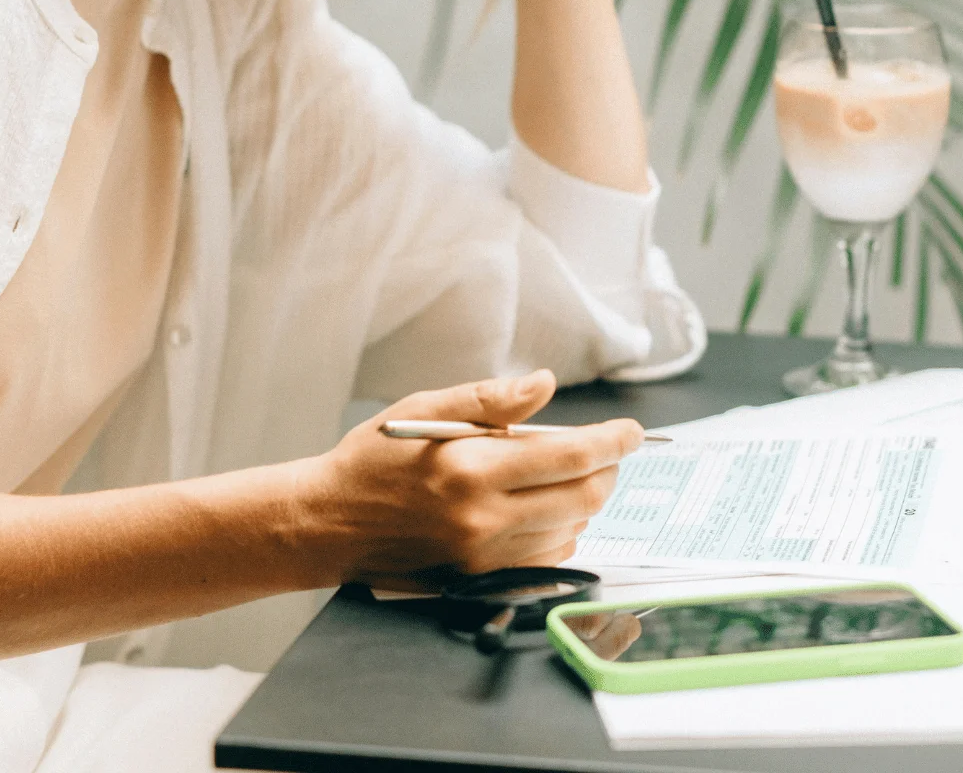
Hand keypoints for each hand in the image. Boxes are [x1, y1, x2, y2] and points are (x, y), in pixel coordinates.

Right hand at [302, 370, 643, 589]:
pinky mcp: (481, 577)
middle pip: (584, 498)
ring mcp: (484, 556)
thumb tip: (544, 385)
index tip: (631, 431)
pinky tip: (539, 509)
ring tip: (563, 475)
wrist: (330, 523)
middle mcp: (483, 519)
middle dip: (608, 471)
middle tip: (605, 451)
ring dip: (583, 499)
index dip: (614, 442)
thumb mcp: (423, 410)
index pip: (572, 458)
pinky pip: (547, 557)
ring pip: (571, 529)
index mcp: (472, 469)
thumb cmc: (373, 460)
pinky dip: (560, 529)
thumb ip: (488, 399)